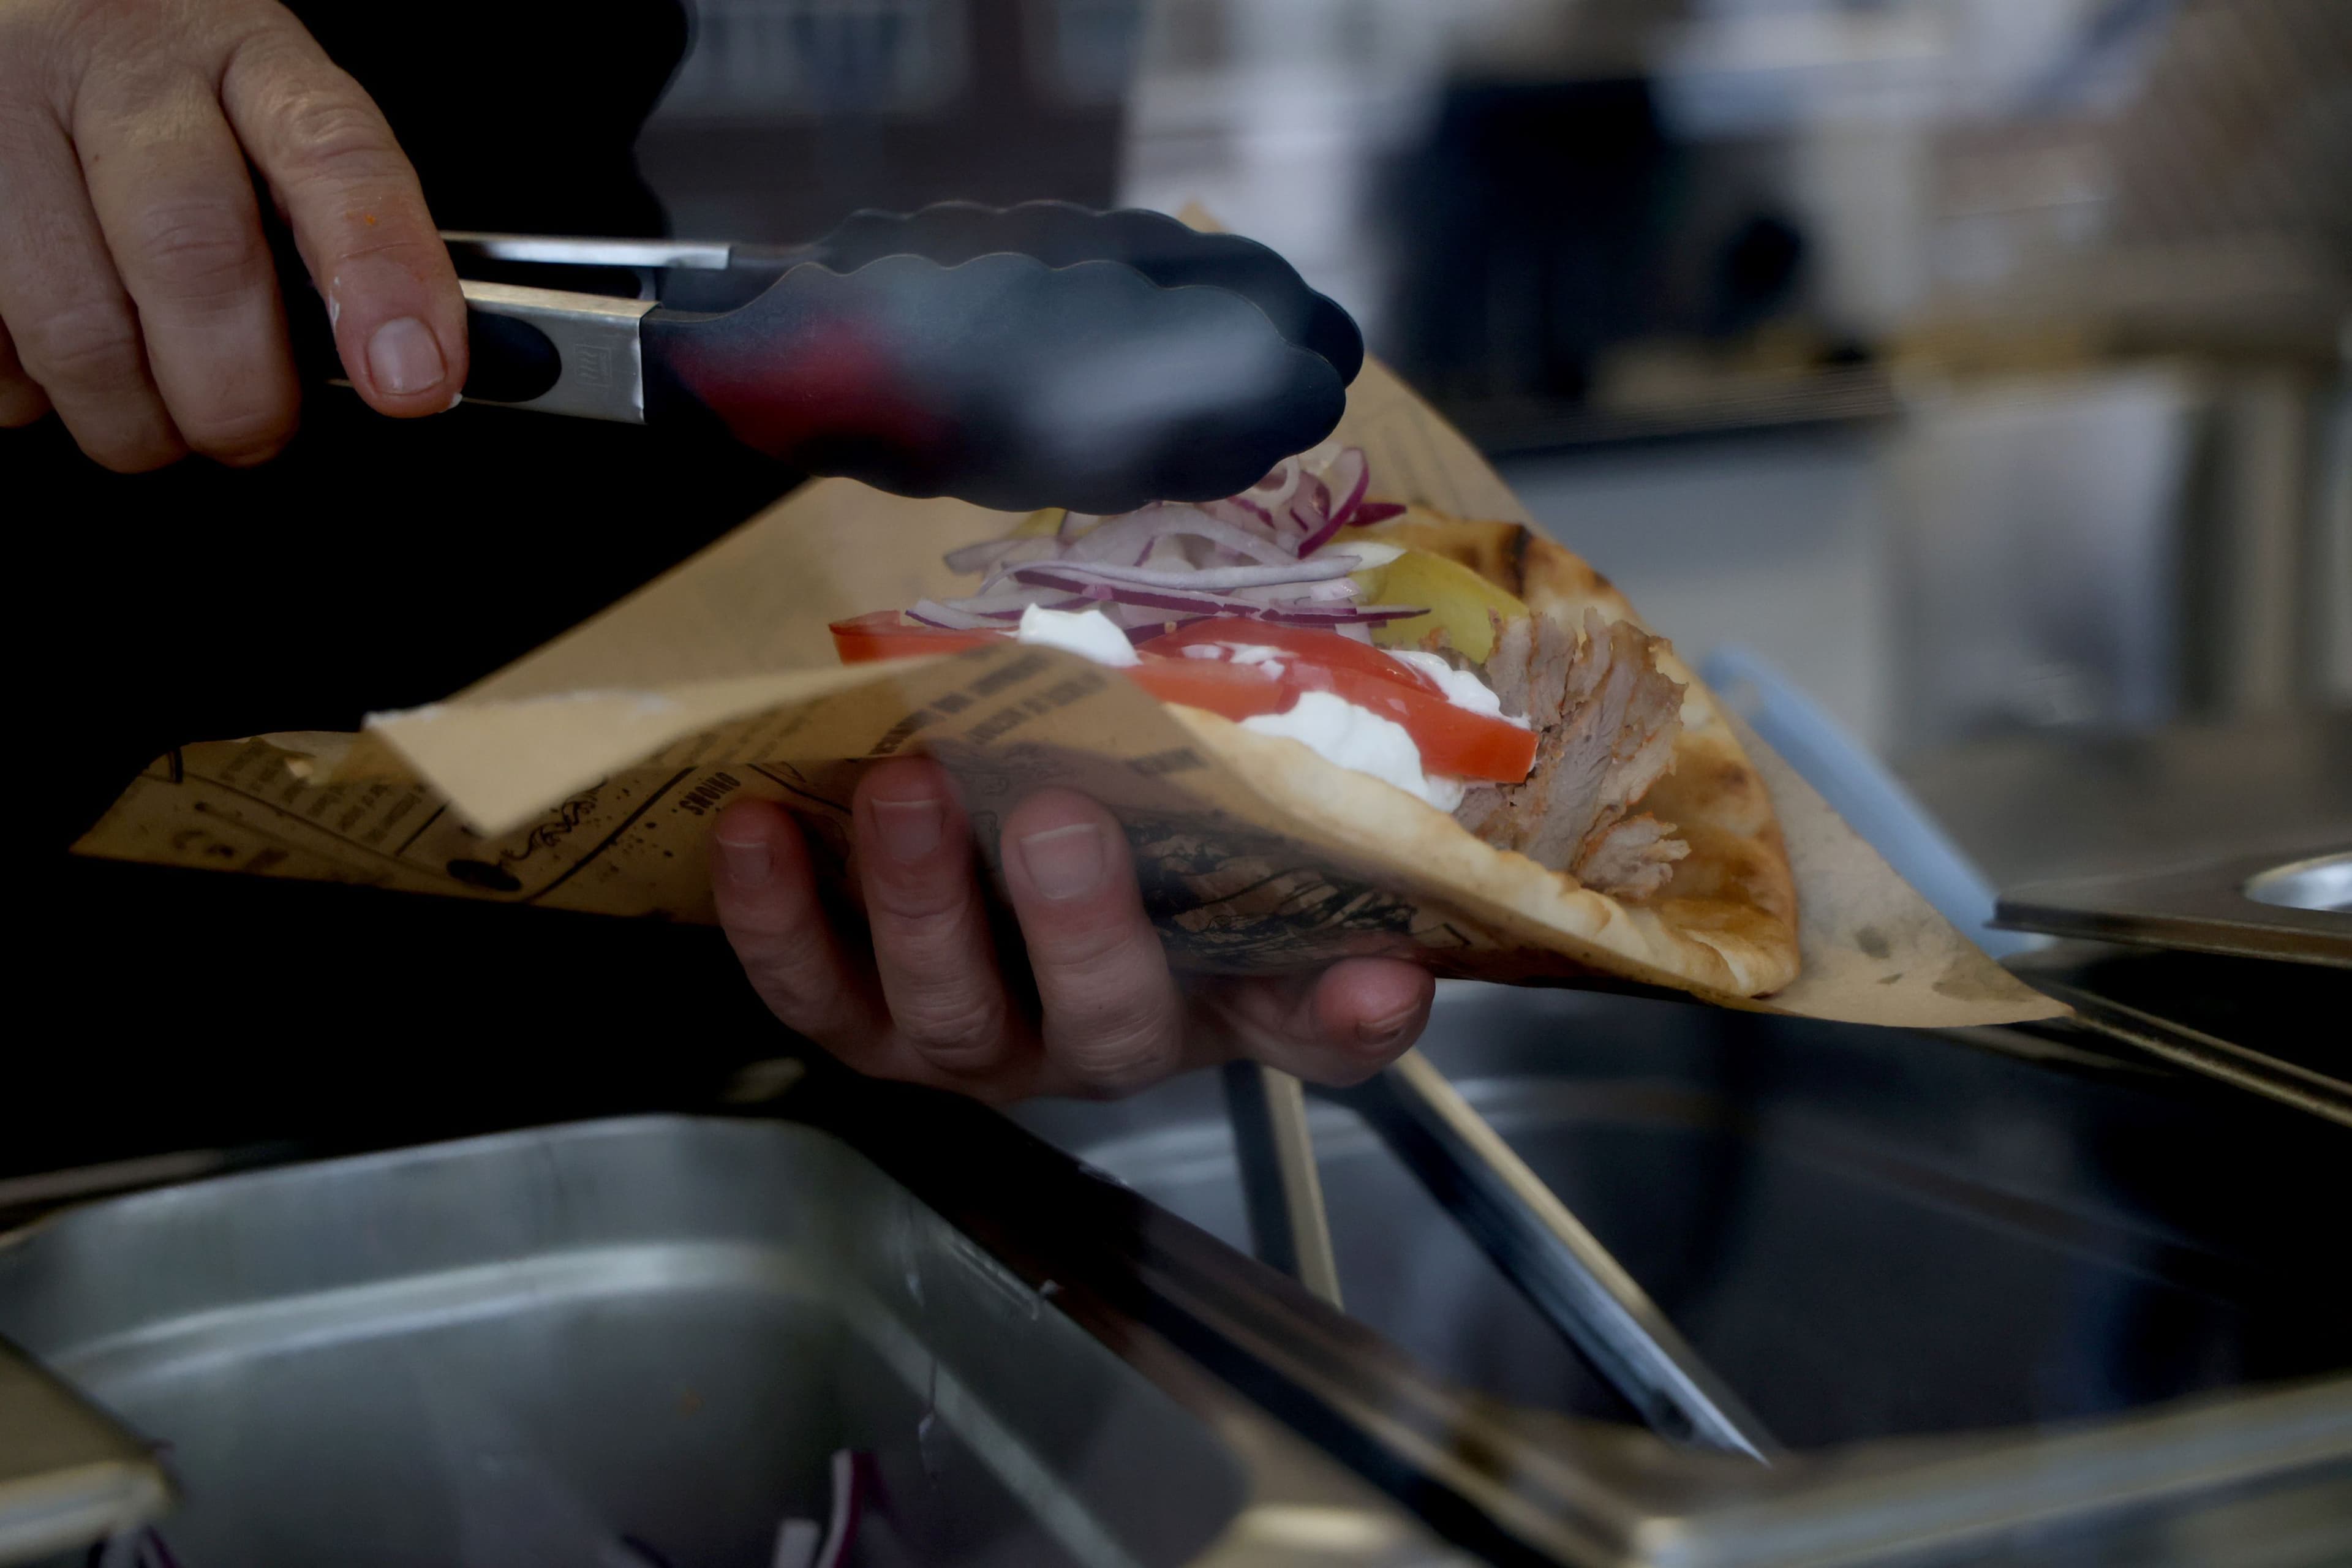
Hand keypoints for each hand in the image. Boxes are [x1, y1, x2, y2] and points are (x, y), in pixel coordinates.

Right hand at [0, 0, 465, 467]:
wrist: (22, 22)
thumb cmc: (160, 103)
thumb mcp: (256, 121)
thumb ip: (319, 226)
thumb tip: (389, 366)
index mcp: (241, 52)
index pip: (332, 155)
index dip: (381, 277)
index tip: (410, 378)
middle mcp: (116, 63)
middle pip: (191, 255)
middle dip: (237, 393)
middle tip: (251, 431)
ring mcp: (0, 114)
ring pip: (78, 327)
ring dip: (131, 416)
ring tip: (151, 412)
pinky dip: (29, 390)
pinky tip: (50, 356)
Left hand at [711, 759, 1435, 1101]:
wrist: (1017, 882)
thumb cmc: (1141, 886)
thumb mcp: (1241, 896)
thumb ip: (1314, 926)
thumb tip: (1395, 974)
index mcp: (1196, 1011)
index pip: (1292, 1034)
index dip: (1331, 1014)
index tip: (1376, 969)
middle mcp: (1071, 1051)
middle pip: (1089, 1020)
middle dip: (1070, 924)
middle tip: (1057, 811)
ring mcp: (954, 1042)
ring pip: (927, 1011)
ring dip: (910, 902)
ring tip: (899, 789)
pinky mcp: (853, 1018)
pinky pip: (805, 989)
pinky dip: (771, 915)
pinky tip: (752, 824)